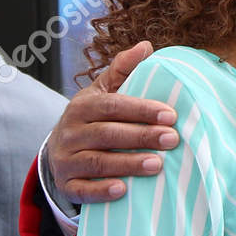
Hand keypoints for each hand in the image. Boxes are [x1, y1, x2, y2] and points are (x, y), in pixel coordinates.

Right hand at [44, 41, 178, 204]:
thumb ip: (123, 70)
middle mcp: (71, 132)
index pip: (113, 106)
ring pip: (97, 161)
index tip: (171, 114)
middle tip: (173, 139)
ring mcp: (67, 159)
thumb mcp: (104, 92)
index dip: (141, 110)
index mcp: (83, 106)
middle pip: (107, 134)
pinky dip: (101, 190)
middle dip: (141, 136)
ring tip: (157, 165)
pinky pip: (82, 189)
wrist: (62, 150)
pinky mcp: (67, 183)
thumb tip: (146, 45)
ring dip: (128, 164)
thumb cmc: (94, 118)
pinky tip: (122, 190)